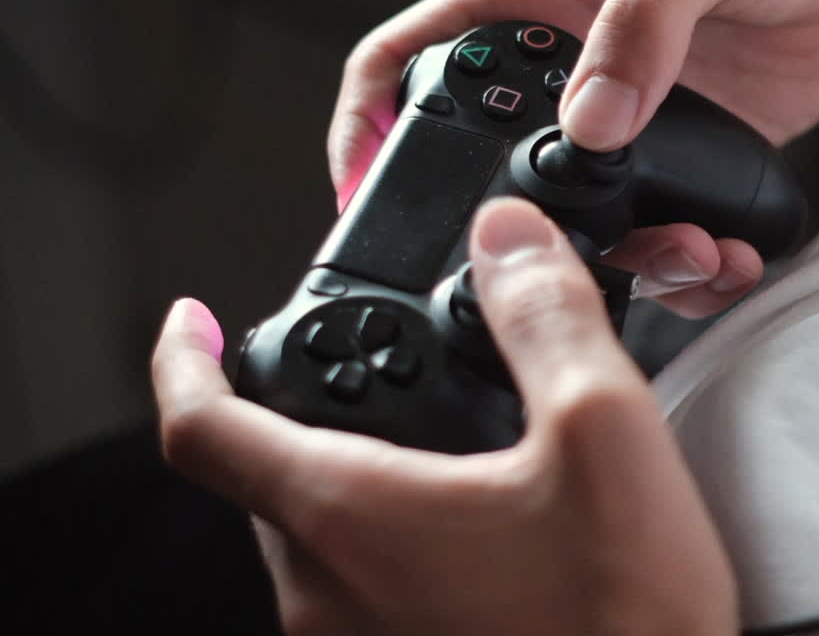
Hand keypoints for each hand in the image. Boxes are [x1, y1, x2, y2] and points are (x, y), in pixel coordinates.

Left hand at [151, 197, 736, 634]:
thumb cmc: (622, 624)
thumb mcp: (605, 436)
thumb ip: (545, 317)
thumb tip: (507, 238)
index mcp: (348, 517)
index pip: (201, 428)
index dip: (180, 360)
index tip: (188, 323)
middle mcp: (326, 593)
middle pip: (266, 477)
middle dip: (309, 411)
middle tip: (381, 376)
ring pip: (319, 535)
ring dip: (361, 477)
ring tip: (452, 450)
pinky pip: (362, 587)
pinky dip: (392, 536)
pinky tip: (483, 532)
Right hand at [327, 0, 818, 316]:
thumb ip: (642, 25)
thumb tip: (592, 120)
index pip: (419, 55)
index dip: (370, 117)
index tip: (360, 185)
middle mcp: (573, 69)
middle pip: (493, 163)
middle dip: (510, 225)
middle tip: (542, 266)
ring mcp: (629, 123)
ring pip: (580, 218)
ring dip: (615, 260)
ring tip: (679, 255)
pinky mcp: (686, 163)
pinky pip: (659, 231)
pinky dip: (682, 265)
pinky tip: (717, 258)